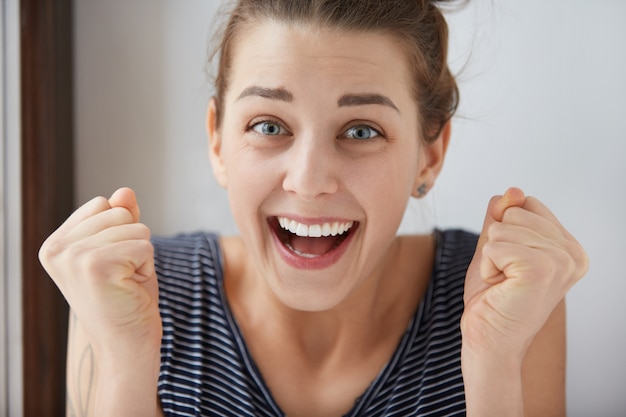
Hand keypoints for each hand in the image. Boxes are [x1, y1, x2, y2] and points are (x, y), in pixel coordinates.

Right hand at [39, 187, 161, 357]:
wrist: (127, 346)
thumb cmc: (126, 299)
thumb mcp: (123, 250)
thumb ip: (121, 220)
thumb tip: (124, 190)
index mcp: (55, 244)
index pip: (102, 204)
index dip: (120, 231)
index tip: (112, 265)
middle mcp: (57, 249)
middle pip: (119, 211)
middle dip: (133, 241)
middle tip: (122, 277)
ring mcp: (73, 256)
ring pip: (135, 227)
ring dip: (141, 255)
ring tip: (126, 283)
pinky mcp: (96, 266)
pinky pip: (144, 245)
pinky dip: (147, 266)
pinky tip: (132, 288)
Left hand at [462, 188, 587, 359]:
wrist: (489, 340)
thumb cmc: (493, 297)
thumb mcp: (495, 246)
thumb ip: (502, 217)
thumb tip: (513, 190)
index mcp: (568, 246)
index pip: (527, 203)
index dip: (505, 229)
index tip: (511, 262)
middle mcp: (573, 253)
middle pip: (515, 210)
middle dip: (497, 242)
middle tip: (505, 275)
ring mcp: (561, 261)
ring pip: (502, 226)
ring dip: (491, 255)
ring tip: (504, 282)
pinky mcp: (541, 269)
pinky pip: (494, 244)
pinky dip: (487, 265)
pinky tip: (500, 287)